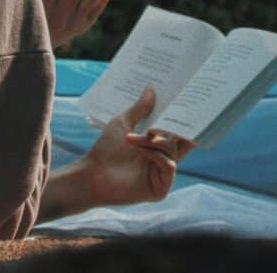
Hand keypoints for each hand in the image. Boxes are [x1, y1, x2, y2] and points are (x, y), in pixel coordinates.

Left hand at [82, 87, 193, 204]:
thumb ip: (140, 108)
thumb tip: (151, 89)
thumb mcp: (123, 124)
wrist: (93, 173)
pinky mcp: (161, 188)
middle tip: (175, 112)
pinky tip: (140, 151)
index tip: (183, 101)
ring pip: (171, 151)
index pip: (176, 131)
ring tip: (135, 138)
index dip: (181, 118)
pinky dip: (156, 156)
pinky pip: (169, 166)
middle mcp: (162, 159)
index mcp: (156, 145)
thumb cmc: (106, 149)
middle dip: (177, 127)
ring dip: (154, 141)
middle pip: (181, 141)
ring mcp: (162, 174)